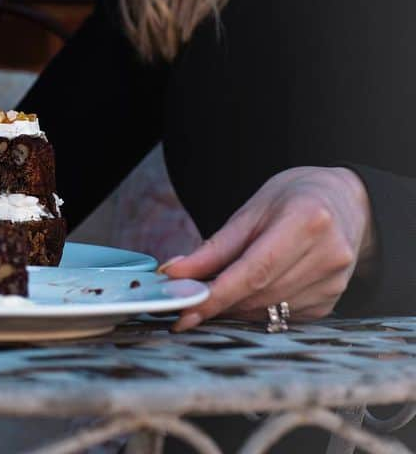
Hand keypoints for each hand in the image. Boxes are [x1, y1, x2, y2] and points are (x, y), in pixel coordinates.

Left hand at [163, 166, 372, 330]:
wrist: (342, 201)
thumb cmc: (292, 199)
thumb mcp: (250, 212)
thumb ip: (213, 248)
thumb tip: (175, 274)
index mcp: (307, 221)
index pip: (255, 271)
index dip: (217, 295)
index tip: (185, 311)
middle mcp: (329, 255)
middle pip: (260, 294)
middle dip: (218, 304)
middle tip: (185, 303)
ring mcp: (334, 282)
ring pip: (270, 311)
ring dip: (234, 310)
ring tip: (212, 296)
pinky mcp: (331, 301)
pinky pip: (283, 317)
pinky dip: (256, 311)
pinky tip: (244, 296)